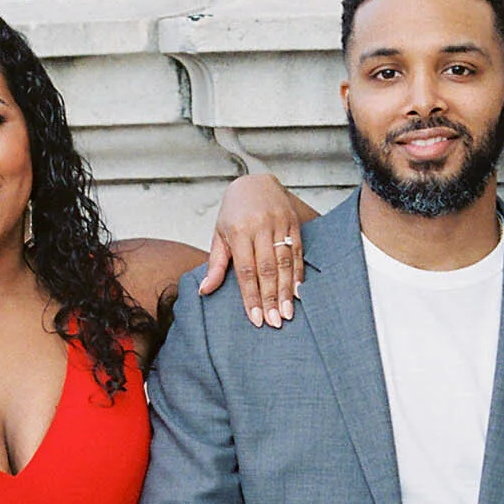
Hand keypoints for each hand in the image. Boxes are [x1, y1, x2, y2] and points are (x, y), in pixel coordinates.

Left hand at [199, 172, 312, 327]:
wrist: (255, 181)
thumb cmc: (233, 212)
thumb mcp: (219, 234)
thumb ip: (216, 264)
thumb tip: (205, 290)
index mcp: (238, 231)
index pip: (246, 271)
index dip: (251, 296)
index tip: (256, 319)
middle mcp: (260, 227)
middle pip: (267, 270)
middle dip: (271, 299)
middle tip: (275, 322)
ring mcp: (279, 223)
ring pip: (284, 262)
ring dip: (287, 291)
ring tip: (288, 313)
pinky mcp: (293, 222)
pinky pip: (297, 251)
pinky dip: (298, 273)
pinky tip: (298, 292)